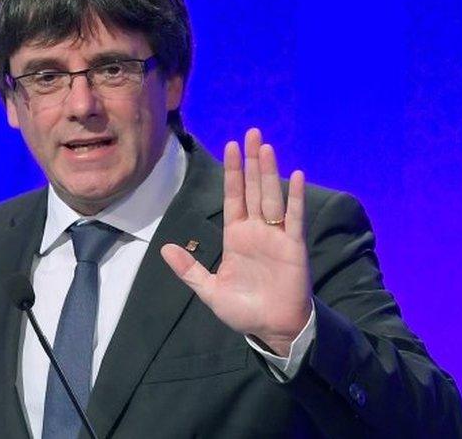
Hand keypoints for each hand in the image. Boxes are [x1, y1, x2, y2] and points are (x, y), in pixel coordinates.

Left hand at [161, 128, 310, 355]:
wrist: (272, 329)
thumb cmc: (244, 310)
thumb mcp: (209, 290)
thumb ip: (189, 270)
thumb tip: (164, 248)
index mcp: (236, 236)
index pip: (233, 197)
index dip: (233, 173)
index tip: (230, 146)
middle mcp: (256, 230)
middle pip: (253, 188)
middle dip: (251, 161)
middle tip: (252, 132)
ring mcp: (276, 236)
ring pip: (271, 196)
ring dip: (269, 171)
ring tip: (266, 146)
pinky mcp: (293, 246)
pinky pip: (294, 217)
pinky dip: (296, 197)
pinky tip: (296, 175)